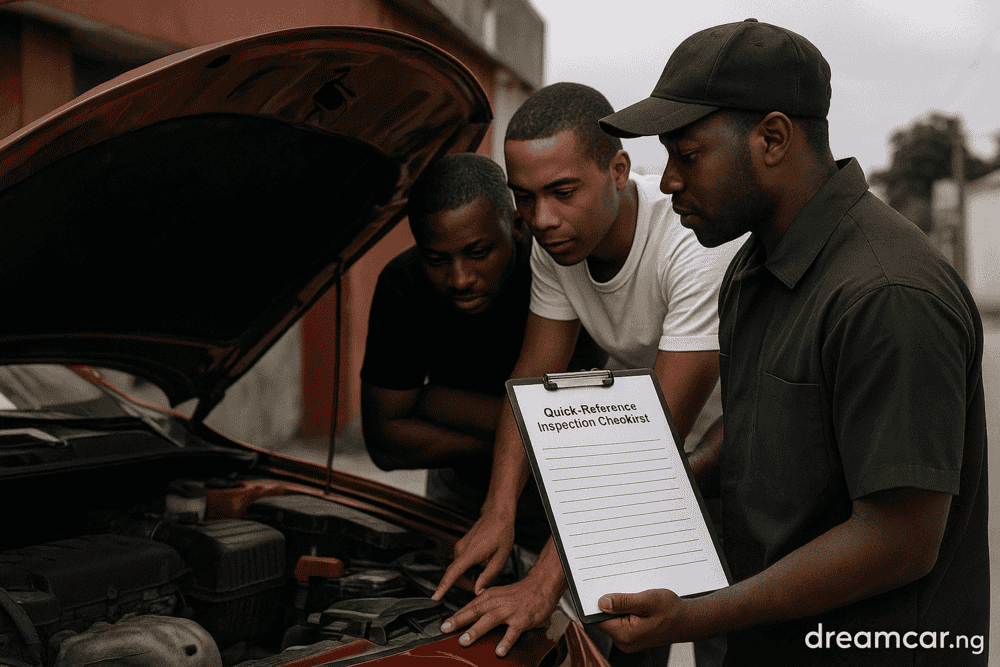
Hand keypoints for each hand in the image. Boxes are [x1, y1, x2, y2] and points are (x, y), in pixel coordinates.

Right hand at [433, 511, 514, 599]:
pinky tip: (485, 557)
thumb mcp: (501, 557)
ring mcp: (460, 546)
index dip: (444, 586)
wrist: (497, 514)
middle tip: (485, 577)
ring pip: (461, 568)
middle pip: (458, 574)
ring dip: (472, 571)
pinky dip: (471, 565)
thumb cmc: (501, 532)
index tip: (435, 596)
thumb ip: (488, 576)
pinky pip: (463, 561)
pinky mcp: (461, 545)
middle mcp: (461, 549)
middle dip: (468, 581)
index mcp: (471, 552)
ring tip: (489, 561)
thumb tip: (477, 591)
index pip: (453, 572)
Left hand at [438, 569, 563, 656]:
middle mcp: (496, 602)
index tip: (443, 626)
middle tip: (445, 629)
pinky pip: (512, 633)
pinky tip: (499, 651)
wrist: (541, 586)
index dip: (456, 616)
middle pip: (474, 611)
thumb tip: (470, 609)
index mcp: (489, 596)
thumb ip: (484, 602)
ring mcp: (509, 611)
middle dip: (458, 621)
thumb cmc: (519, 592)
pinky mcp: (521, 620)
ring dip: (476, 630)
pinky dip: (505, 642)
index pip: (469, 607)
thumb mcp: (498, 594)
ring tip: (464, 641)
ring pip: (489, 620)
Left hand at [595, 589, 687, 652]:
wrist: (687, 620)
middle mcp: (624, 642)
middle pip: (605, 619)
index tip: (600, 590)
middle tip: (624, 591)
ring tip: (635, 597)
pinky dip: (625, 610)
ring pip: (613, 619)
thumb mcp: (647, 601)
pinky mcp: (632, 636)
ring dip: (619, 606)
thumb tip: (602, 602)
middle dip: (610, 604)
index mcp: (625, 635)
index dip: (596, 604)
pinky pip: (621, 621)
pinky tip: (637, 603)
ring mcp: (628, 640)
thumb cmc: (672, 611)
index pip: (598, 620)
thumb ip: (623, 602)